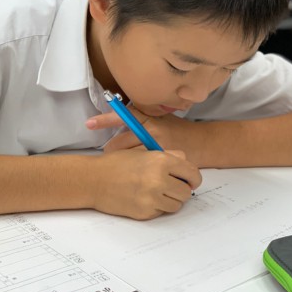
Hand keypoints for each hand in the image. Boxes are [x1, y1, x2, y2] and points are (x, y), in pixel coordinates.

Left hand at [86, 108, 200, 159]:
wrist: (203, 143)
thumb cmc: (179, 130)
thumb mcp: (161, 118)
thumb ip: (142, 118)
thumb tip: (117, 116)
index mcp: (150, 117)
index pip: (124, 116)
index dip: (105, 120)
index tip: (89, 123)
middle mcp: (152, 130)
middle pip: (121, 141)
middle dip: (112, 150)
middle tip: (111, 155)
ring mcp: (156, 147)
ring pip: (128, 157)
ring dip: (122, 162)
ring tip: (123, 166)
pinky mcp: (161, 161)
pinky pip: (140, 167)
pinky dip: (135, 170)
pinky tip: (134, 174)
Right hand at [91, 148, 201, 219]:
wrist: (93, 180)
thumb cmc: (117, 164)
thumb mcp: (144, 151)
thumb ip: (168, 155)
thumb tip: (186, 163)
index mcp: (161, 160)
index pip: (192, 173)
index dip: (193, 178)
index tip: (190, 181)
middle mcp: (159, 179)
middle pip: (186, 192)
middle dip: (181, 190)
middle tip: (171, 187)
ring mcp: (152, 198)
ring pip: (177, 205)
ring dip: (170, 200)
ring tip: (156, 192)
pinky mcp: (145, 212)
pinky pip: (161, 212)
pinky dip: (157, 207)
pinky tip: (144, 198)